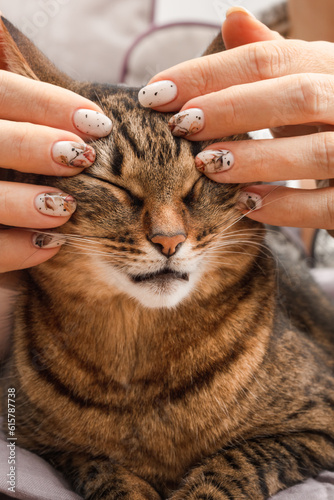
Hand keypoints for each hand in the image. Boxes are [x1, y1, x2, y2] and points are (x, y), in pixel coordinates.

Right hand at [0, 71, 111, 272]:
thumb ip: (29, 113)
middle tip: (82, 157)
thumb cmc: (12, 167)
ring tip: (66, 207)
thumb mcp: (16, 131)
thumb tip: (67, 89)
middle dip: (33, 145)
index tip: (98, 122)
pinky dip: (16, 248)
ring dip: (23, 202)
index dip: (45, 102)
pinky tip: (50, 245)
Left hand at [138, 7, 333, 231]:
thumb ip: (269, 59)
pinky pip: (328, 205)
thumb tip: (231, 17)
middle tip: (181, 125)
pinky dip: (286, 207)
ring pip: (319, 152)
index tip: (157, 92)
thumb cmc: (325, 118)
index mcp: (332, 68)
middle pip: (297, 96)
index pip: (268, 59)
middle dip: (232, 109)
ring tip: (207, 165)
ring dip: (257, 158)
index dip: (209, 74)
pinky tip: (246, 205)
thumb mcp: (303, 82)